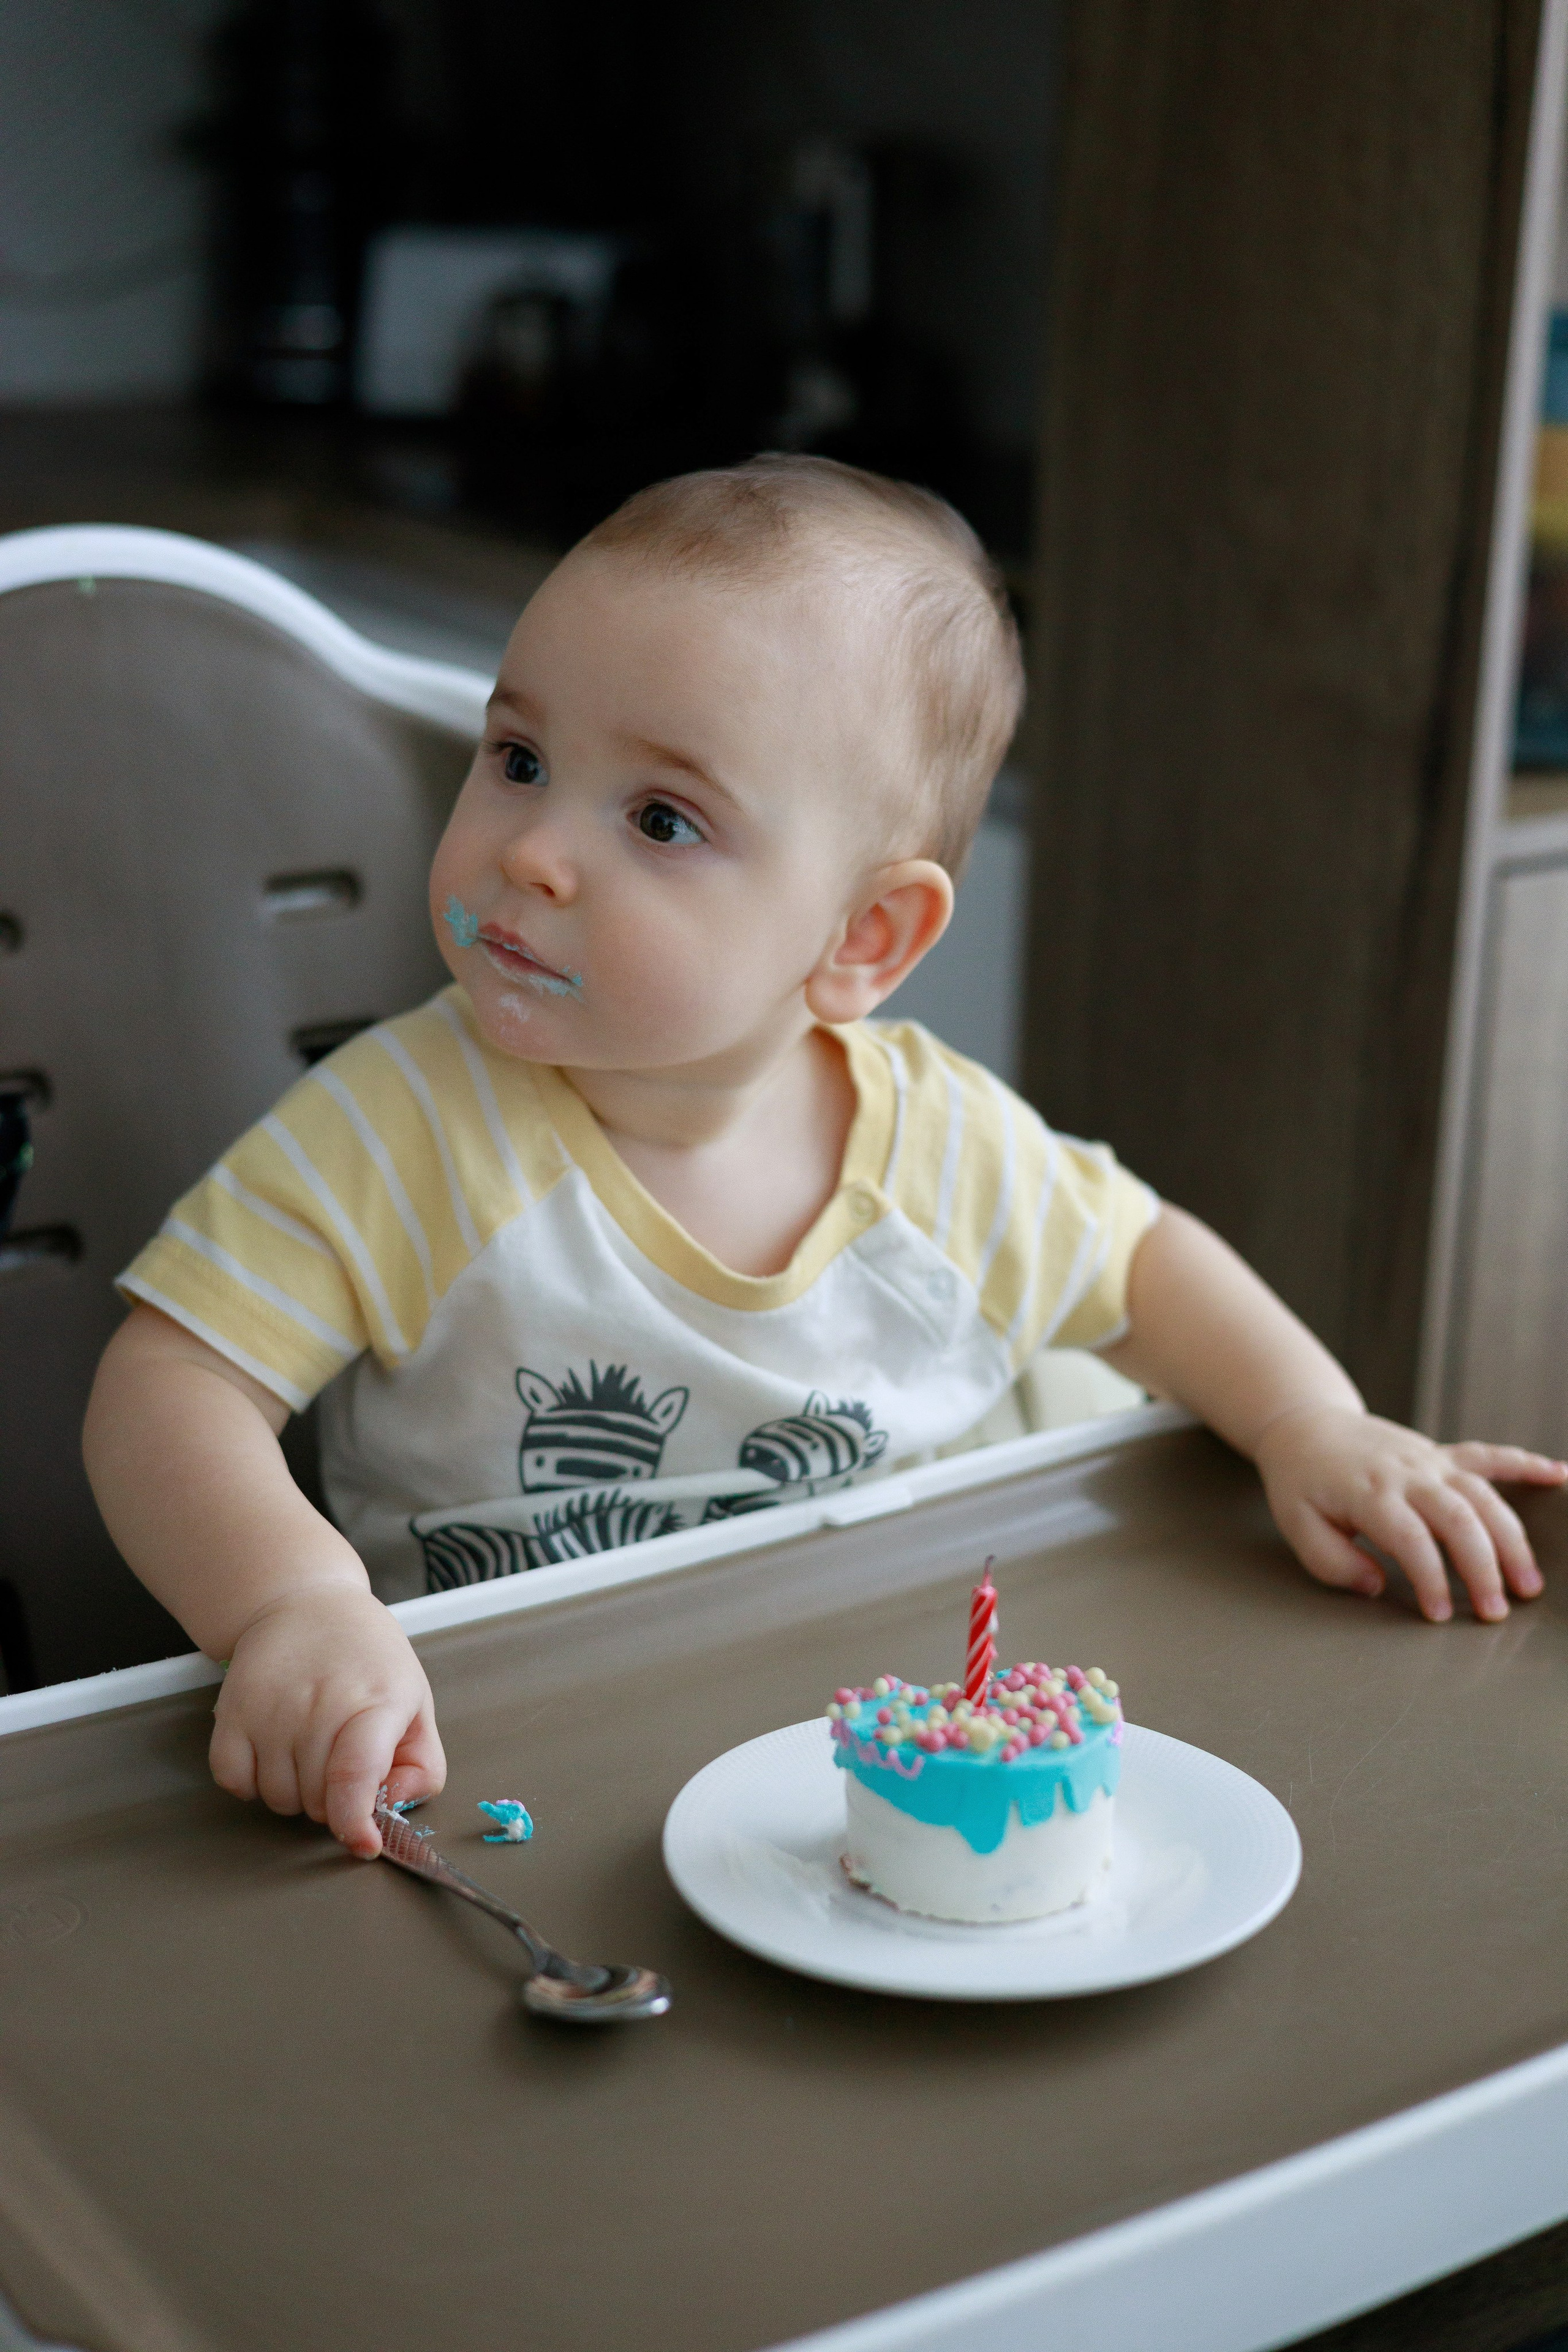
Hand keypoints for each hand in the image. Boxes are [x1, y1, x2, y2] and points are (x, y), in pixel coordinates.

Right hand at [209, 1585, 445, 1856]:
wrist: (304, 1602)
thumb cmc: (366, 1656)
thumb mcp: (415, 1701)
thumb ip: (421, 1764)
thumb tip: (393, 1806)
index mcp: (375, 1700)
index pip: (355, 1776)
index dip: (355, 1822)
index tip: (362, 1844)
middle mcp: (318, 1705)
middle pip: (318, 1801)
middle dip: (334, 1799)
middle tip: (342, 1759)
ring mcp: (269, 1709)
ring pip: (278, 1800)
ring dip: (296, 1792)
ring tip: (310, 1747)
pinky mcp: (231, 1712)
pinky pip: (235, 1783)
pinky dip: (253, 1783)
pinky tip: (274, 1752)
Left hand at [1253, 1403, 1567, 1622]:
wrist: (1305, 1426)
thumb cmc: (1301, 1482)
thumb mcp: (1297, 1525)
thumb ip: (1333, 1561)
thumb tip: (1376, 1586)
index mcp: (1369, 1493)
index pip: (1411, 1539)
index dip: (1430, 1578)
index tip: (1439, 1615)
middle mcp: (1407, 1474)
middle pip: (1458, 1519)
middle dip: (1483, 1568)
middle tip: (1496, 1613)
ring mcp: (1429, 1461)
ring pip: (1483, 1496)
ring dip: (1510, 1539)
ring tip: (1528, 1584)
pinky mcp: (1441, 1454)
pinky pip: (1489, 1456)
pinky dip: (1526, 1464)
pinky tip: (1561, 1476)